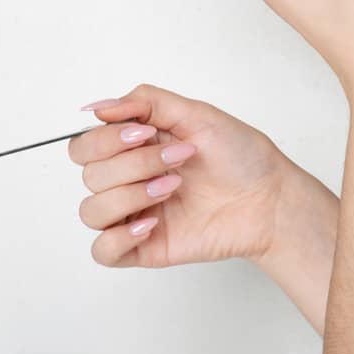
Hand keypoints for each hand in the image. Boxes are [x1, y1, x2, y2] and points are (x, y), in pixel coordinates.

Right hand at [67, 82, 304, 268]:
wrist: (269, 197)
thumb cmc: (240, 156)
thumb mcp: (195, 113)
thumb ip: (145, 102)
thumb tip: (98, 107)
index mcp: (133, 148)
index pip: (84, 146)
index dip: (107, 139)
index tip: (148, 133)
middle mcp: (128, 180)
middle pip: (89, 175)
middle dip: (132, 164)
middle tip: (175, 159)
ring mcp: (134, 214)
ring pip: (91, 211)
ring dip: (130, 196)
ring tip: (172, 188)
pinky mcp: (144, 247)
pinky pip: (102, 251)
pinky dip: (119, 236)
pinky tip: (152, 223)